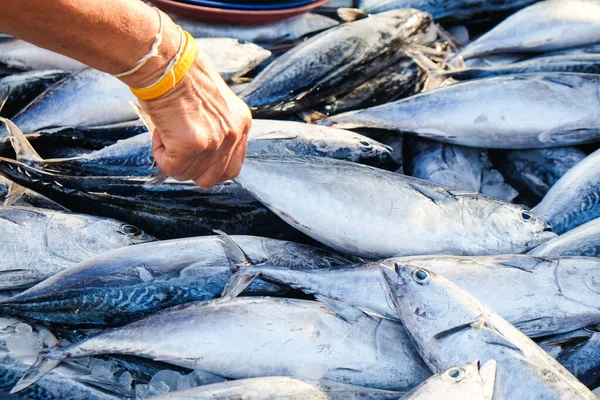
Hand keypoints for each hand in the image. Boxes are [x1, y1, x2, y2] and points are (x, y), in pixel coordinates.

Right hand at [139, 50, 251, 188]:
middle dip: (191, 169)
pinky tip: (161, 132)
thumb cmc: (183, 76)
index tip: (194, 157)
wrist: (168, 62)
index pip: (231, 166)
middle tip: (177, 149)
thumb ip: (215, 129)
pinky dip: (160, 154)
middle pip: (213, 178)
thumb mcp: (214, 104)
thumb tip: (201, 153)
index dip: (209, 166)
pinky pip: (171, 167)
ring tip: (167, 133)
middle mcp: (233, 134)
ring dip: (173, 159)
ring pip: (189, 174)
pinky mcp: (192, 146)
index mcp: (241, 123)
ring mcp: (215, 142)